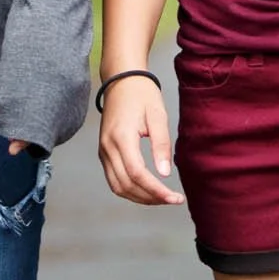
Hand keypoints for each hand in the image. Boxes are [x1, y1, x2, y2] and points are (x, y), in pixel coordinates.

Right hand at [96, 77, 183, 205]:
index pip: (137, 174)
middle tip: (173, 199)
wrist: (122, 80)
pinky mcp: (104, 152)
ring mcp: (103, 151)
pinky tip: (148, 189)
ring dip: (139, 197)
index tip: (175, 198)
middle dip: (150, 198)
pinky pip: (114, 179)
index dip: (156, 190)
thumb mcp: (158, 116)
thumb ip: (161, 145)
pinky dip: (130, 189)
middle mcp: (107, 148)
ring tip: (162, 197)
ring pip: (117, 186)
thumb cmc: (142, 95)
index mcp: (121, 138)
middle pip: (126, 185)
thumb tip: (165, 174)